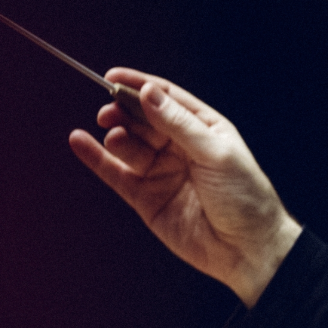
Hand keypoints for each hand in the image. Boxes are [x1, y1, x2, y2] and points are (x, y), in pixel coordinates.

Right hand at [68, 68, 301, 307]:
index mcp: (203, 128)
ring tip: (116, 135)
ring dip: (117, 136)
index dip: (139, 86)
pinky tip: (80, 142)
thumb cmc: (245, 197)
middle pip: (142, 119)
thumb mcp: (216, 153)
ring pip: (128, 145)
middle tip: (109, 111)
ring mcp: (161, 172)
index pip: (166, 98)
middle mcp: (180, 147)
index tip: (113, 78)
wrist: (247, 249)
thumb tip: (148, 93)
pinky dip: (96, 158)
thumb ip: (179, 125)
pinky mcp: (146, 197)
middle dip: (123, 111)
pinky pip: (115, 173)